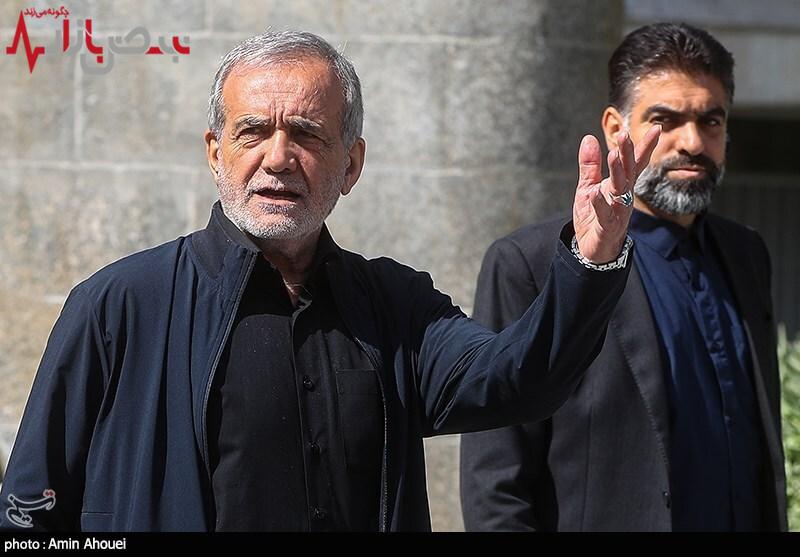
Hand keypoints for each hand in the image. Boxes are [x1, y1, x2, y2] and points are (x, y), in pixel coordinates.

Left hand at [572, 126, 659, 262]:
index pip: (635, 163)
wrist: (593, 249)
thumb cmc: (593, 217)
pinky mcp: (607, 226)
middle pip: (628, 172)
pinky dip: (599, 203)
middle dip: (628, 153)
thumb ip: (590, 165)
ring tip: (613, 155)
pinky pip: (604, 214)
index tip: (656, 128)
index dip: (644, 147)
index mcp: (621, 186)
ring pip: (619, 190)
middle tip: (625, 134)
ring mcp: (617, 211)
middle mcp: (623, 196)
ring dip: (617, 172)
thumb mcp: (588, 187)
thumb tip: (589, 138)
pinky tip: (594, 193)